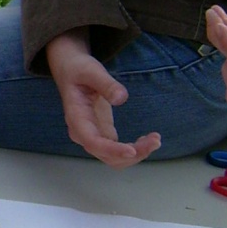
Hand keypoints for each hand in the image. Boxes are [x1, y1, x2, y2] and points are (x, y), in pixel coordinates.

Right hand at [46, 32, 160, 166]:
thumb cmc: (79, 69)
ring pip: (114, 158)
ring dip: (136, 154)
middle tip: (155, 140)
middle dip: (132, 154)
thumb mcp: (91, 71)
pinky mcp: (103, 134)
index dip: (111, 150)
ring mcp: (93, 136)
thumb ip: (106, 84)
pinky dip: (135, 149)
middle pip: (106, 156)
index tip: (132, 150)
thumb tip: (121, 98)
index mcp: (76, 118)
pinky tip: (148, 138)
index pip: (92, 142)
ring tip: (155, 139)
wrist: (71, 70)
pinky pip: (118, 150)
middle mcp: (83, 133)